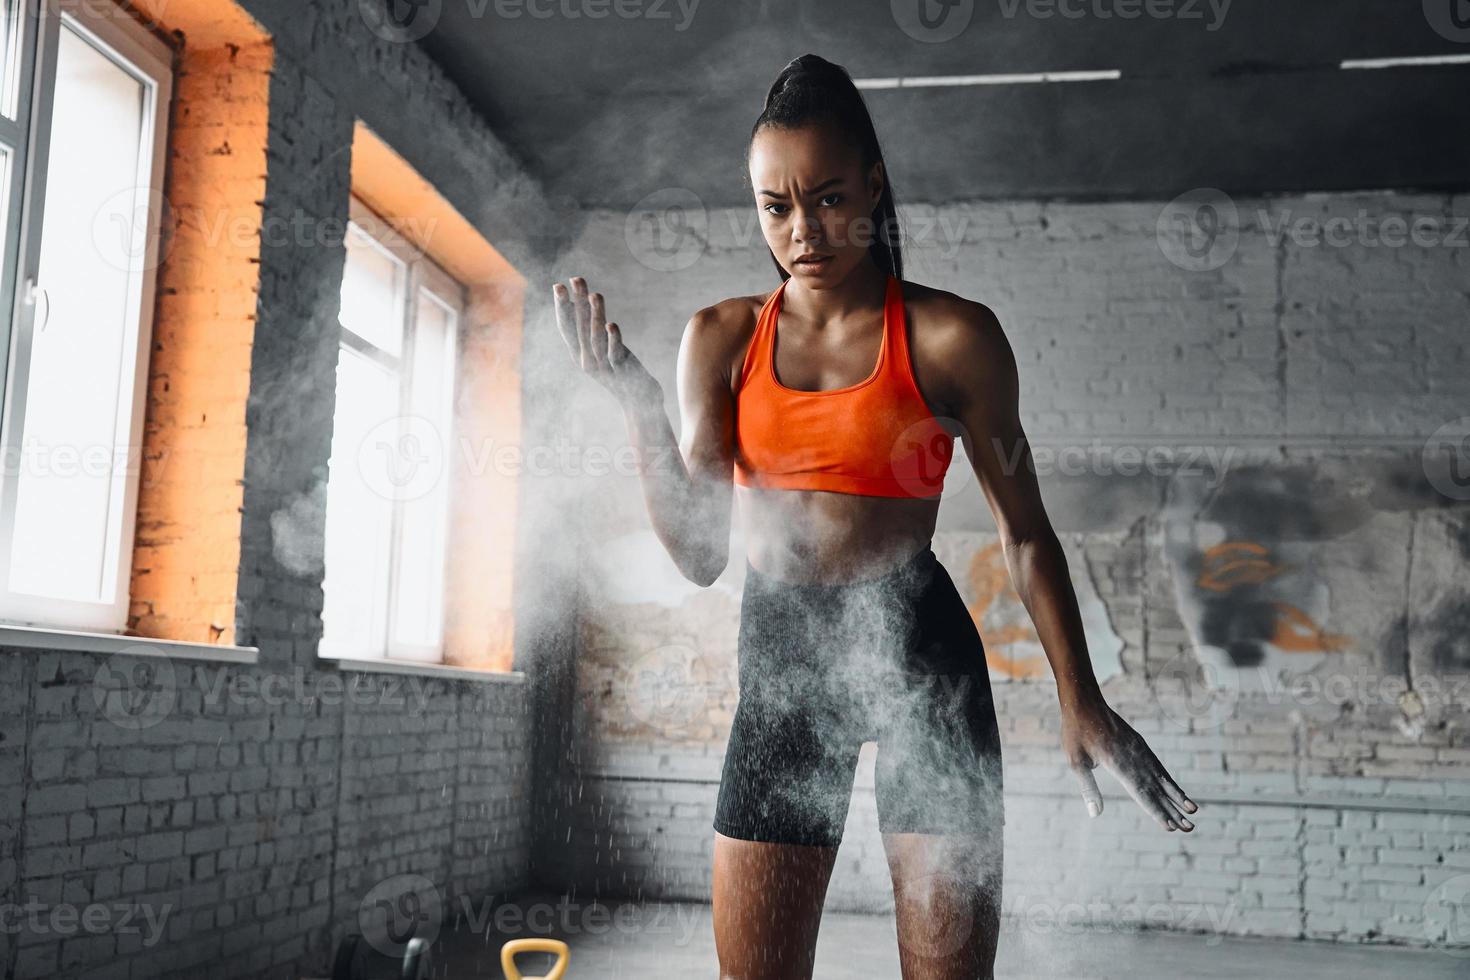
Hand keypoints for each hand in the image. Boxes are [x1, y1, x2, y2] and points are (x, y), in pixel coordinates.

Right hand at [551, 277, 660, 407]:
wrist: (638, 402)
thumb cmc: (618, 371)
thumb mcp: (599, 349)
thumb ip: (587, 329)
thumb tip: (575, 302)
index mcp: (579, 354)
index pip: (566, 328)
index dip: (561, 307)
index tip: (558, 286)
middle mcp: (587, 361)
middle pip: (580, 328)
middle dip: (577, 303)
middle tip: (575, 279)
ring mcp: (603, 367)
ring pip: (596, 338)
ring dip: (596, 316)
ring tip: (595, 295)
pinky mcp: (621, 372)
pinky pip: (614, 354)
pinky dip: (613, 340)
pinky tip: (612, 325)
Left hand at [1062, 699, 1198, 831]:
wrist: (1085, 702)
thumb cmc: (1076, 733)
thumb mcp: (1076, 761)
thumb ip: (1088, 788)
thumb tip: (1095, 814)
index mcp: (1118, 764)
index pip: (1141, 793)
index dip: (1156, 811)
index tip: (1171, 827)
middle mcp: (1134, 758)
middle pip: (1157, 789)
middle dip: (1173, 810)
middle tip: (1190, 828)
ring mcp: (1140, 750)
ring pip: (1162, 778)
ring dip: (1177, 796)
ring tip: (1192, 811)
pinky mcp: (1140, 745)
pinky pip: (1159, 766)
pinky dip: (1170, 780)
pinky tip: (1177, 790)